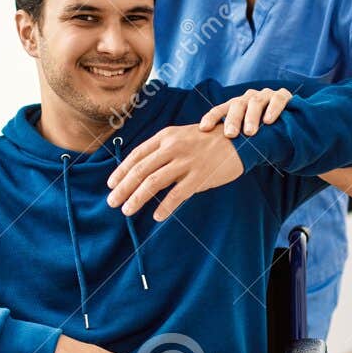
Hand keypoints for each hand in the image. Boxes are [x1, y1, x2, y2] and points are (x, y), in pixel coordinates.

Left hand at [106, 124, 245, 220]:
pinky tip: (156, 216)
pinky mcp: (200, 176)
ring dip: (137, 198)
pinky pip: (177, 194)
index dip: (120, 171)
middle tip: (112, 202)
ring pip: (154, 182)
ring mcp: (186, 162)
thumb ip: (163, 149)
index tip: (111, 184)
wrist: (240, 141)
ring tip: (127, 210)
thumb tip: (141, 168)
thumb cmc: (208, 141)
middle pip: (140, 170)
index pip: (136, 155)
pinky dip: (165, 206)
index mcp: (166, 137)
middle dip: (123, 188)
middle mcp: (173, 148)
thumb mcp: (182, 136)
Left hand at [198, 86, 292, 137]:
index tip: (204, 129)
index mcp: (235, 106)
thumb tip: (211, 164)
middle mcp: (248, 98)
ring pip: (255, 102)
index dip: (211, 118)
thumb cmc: (263, 135)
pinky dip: (273, 109)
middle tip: (230, 135)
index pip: (220, 110)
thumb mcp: (246, 137)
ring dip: (251, 117)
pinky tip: (268, 121)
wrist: (290, 128)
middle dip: (232, 120)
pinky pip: (278, 100)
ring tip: (250, 132)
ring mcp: (265, 95)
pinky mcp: (283, 95)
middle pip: (237, 105)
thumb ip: (233, 142)